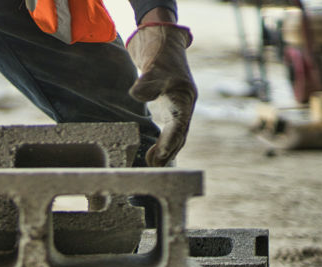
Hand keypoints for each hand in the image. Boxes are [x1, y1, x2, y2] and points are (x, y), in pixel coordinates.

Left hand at [126, 23, 196, 166]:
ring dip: (166, 150)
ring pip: (175, 134)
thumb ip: (146, 81)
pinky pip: (169, 130)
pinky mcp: (170, 108)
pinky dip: (163, 142)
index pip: (179, 124)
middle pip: (179, 134)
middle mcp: (184, 105)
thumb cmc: (161, 55)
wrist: (163, 43)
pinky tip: (154, 152)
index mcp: (184, 97)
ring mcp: (179, 107)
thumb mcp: (154, 66)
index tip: (161, 154)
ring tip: (153, 164)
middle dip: (168, 151)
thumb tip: (136, 94)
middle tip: (154, 167)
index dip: (171, 141)